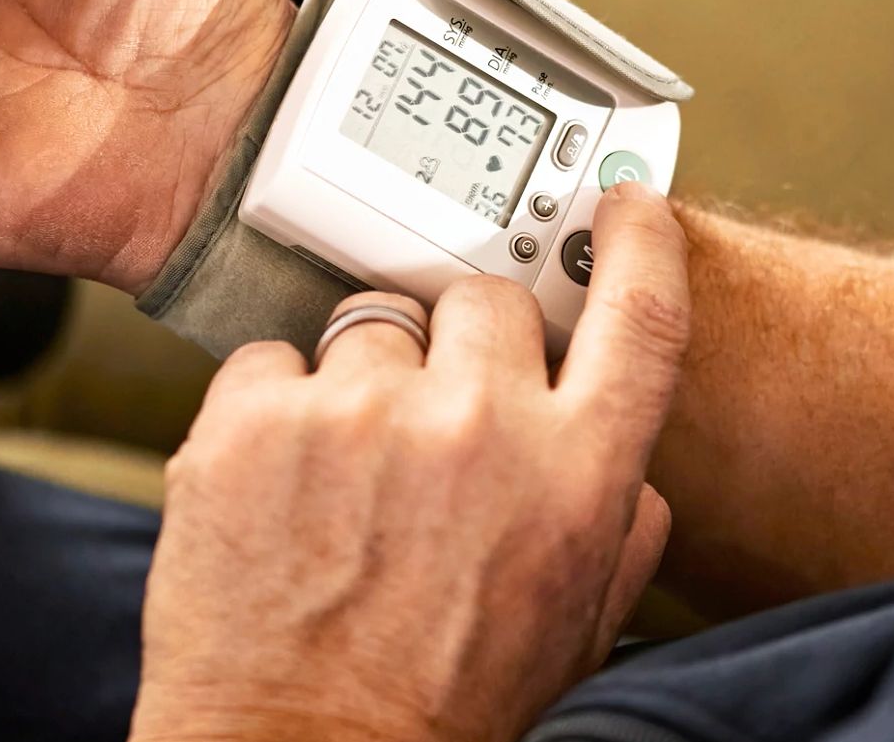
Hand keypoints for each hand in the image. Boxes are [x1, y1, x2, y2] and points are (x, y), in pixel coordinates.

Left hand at [131, 184, 691, 741]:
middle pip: (486, 299)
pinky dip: (275, 410)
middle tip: (436, 425)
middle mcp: (478, 426)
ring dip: (365, 382)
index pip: (641, 309)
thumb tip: (622, 440)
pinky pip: (272, 358)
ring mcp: (359, 415)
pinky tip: (283, 488)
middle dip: (466, 346)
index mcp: (577, 473)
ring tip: (348, 482)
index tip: (624, 202)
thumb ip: (618, 515)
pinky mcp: (252, 422)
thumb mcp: (578, 620)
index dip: (641, 238)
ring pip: (373, 323)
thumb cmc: (441, 705)